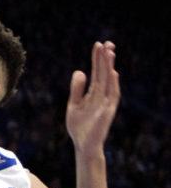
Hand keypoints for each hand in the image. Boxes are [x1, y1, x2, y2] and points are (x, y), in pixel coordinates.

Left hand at [66, 41, 119, 156]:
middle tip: (106, 42)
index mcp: (93, 93)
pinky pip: (112, 96)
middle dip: (105, 59)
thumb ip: (77, 89)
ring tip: (110, 52)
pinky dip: (113, 85)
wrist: (83, 145)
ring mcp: (106, 103)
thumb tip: (80, 71)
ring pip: (109, 81)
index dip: (97, 59)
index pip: (96, 72)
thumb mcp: (73, 105)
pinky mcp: (108, 112)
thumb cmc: (79, 127)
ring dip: (109, 67)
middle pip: (104, 73)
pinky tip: (112, 73)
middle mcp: (102, 96)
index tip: (98, 45)